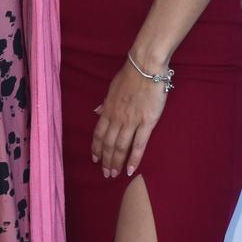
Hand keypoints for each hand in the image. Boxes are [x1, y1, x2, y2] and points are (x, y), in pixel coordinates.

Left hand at [92, 59, 167, 178]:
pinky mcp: (147, 122)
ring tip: (114, 175)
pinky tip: (131, 170)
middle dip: (105, 160)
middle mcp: (117, 118)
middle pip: (108, 143)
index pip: (98, 133)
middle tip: (105, 173)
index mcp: (108, 109)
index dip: (95, 147)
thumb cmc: (130, 75)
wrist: (146, 67)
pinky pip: (138, 145)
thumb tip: (97, 111)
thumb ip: (105, 103)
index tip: (94, 159)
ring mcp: (131, 121)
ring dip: (116, 162)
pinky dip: (134, 159)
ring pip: (120, 147)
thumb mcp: (112, 88)